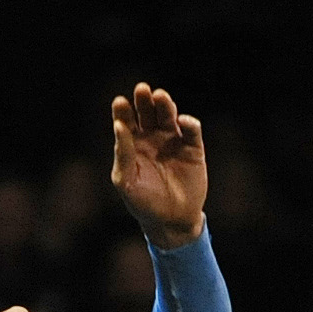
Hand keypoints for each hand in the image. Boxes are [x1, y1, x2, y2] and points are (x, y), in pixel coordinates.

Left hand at [110, 82, 206, 247]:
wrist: (172, 221)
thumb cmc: (143, 203)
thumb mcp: (126, 182)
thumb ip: (122, 155)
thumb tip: (119, 126)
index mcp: (132, 143)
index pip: (126, 120)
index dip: (123, 110)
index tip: (120, 103)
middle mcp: (152, 137)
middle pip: (147, 111)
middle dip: (144, 100)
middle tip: (142, 90)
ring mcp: (173, 140)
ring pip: (168, 115)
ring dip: (164, 104)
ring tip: (160, 97)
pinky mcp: (193, 147)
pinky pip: (191, 130)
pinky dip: (188, 123)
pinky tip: (182, 122)